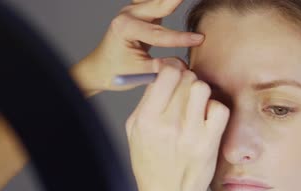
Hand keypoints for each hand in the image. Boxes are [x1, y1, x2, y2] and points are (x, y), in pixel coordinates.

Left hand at [71, 0, 204, 95]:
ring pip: (160, 1)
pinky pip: (158, 2)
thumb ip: (161, 69)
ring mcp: (134, 10)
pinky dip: (169, 1)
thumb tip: (184, 67)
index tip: (200, 39)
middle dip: (177, 0)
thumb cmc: (116, 72)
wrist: (100, 68)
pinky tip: (178, 1)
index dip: (181, 38)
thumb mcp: (139, 73)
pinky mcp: (141, 12)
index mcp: (125, 27)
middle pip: (160, 4)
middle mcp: (128, 14)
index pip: (158, 33)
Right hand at [125, 66, 228, 190]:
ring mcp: (190, 133)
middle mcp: (167, 124)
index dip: (173, 68)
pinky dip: (215, 111)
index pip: (166, 73)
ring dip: (201, 94)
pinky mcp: (209, 142)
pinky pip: (219, 108)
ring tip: (196, 108)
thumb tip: (162, 72)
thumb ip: (147, 102)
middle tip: (186, 94)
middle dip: (187, 81)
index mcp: (145, 119)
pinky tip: (207, 121)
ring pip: (203, 88)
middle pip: (186, 78)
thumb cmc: (151, 164)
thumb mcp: (136, 132)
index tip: (175, 74)